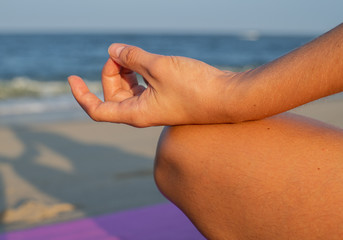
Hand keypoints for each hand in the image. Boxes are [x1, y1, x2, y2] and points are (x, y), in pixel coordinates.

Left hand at [68, 44, 241, 126]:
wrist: (227, 97)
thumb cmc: (195, 87)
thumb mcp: (158, 67)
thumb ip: (132, 57)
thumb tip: (113, 49)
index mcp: (136, 113)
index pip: (97, 110)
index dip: (81, 95)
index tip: (72, 78)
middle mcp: (142, 113)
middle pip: (111, 96)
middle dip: (109, 73)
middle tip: (119, 54)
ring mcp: (154, 107)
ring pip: (126, 92)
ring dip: (122, 73)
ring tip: (130, 55)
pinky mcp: (165, 99)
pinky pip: (141, 88)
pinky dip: (136, 74)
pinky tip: (143, 62)